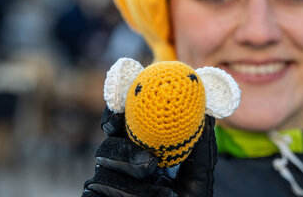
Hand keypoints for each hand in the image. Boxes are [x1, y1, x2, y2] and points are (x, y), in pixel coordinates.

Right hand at [82, 108, 216, 196]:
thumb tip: (205, 115)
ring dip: (136, 188)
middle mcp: (118, 165)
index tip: (124, 114)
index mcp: (138, 148)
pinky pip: (98, 195)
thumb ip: (200, 148)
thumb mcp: (198, 176)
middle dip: (124, 152)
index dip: (116, 115)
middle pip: (105, 148)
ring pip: (103, 176)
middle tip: (150, 163)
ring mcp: (105, 186)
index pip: (119, 125)